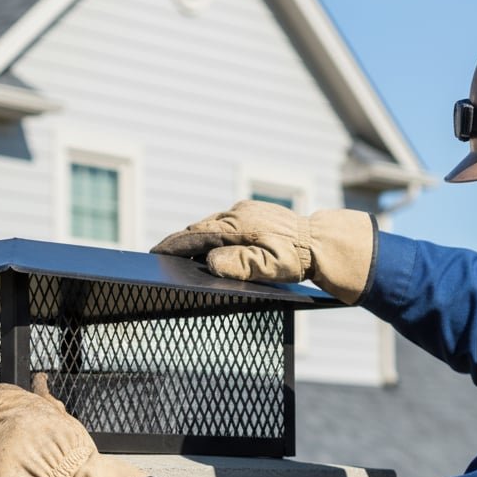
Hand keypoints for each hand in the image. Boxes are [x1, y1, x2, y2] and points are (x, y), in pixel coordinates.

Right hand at [152, 199, 375, 303]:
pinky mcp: (252, 210)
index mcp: (238, 226)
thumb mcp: (268, 267)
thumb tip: (211, 260)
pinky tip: (211, 241)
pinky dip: (213, 231)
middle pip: (200, 227)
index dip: (174, 244)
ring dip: (197, 235)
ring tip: (183, 249)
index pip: (197, 235)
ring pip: (212, 223)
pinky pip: (224, 221)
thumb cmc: (295, 259)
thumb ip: (239, 264)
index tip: (156, 251)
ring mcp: (245, 209)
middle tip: (163, 252)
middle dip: (181, 240)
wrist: (320, 241)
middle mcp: (238, 213)